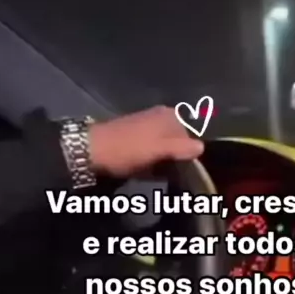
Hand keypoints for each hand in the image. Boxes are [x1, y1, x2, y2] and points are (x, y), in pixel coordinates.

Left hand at [88, 106, 203, 176]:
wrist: (92, 150)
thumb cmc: (128, 149)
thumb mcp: (158, 150)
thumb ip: (181, 148)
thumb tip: (202, 148)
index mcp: (169, 116)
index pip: (191, 138)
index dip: (189, 156)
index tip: (184, 173)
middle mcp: (160, 116)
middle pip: (178, 142)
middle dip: (177, 159)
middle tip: (171, 177)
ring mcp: (147, 125)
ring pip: (165, 147)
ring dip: (164, 163)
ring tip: (159, 176)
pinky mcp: (135, 136)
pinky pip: (153, 150)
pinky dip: (153, 161)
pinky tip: (147, 171)